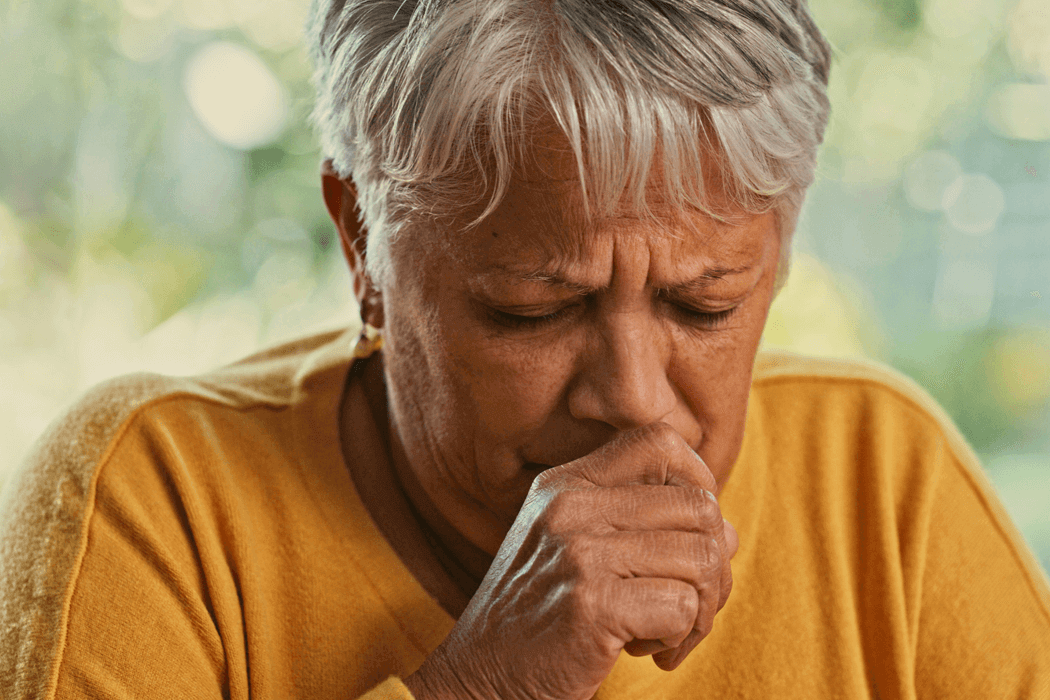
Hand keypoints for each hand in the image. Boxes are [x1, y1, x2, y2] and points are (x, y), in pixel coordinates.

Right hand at [404, 422, 738, 699]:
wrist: (478, 680)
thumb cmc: (538, 619)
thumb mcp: (574, 548)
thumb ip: (642, 525)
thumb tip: (726, 532)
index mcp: (565, 483)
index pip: (659, 441)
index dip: (698, 481)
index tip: (687, 536)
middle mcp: (569, 505)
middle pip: (698, 507)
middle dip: (713, 566)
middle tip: (685, 607)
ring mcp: (578, 552)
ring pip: (702, 557)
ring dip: (701, 609)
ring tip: (664, 633)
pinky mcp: (590, 604)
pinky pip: (683, 606)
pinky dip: (680, 638)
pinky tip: (645, 652)